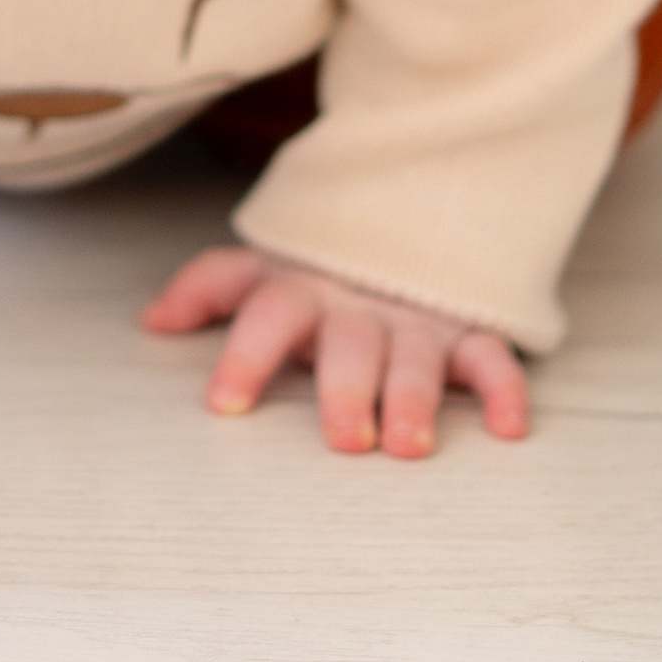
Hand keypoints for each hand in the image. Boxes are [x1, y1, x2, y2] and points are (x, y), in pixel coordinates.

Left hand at [141, 246, 528, 457]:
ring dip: (414, 397)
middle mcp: (357, 305)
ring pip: (416, 356)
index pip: (266, 313)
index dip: (244, 355)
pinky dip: (505, 388)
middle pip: (348, 343)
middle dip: (346, 389)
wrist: (410, 216)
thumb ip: (210, 288)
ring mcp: (415, 318)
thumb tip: (151, 321)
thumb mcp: (264, 268)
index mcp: (303, 290)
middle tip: (346, 440)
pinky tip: (509, 428)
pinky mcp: (466, 332)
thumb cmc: (320, 271)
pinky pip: (490, 356)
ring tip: (410, 444)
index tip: (224, 405)